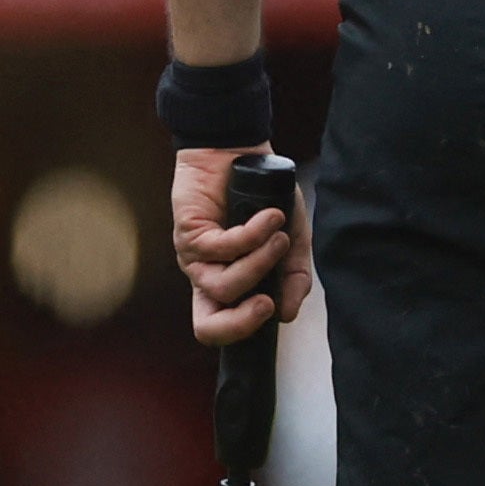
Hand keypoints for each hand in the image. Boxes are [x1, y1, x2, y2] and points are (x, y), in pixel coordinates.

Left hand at [172, 146, 308, 346]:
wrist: (240, 154)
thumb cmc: (263, 197)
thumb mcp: (291, 238)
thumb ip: (294, 274)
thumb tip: (288, 312)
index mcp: (228, 282)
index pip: (221, 326)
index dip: (244, 331)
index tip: (276, 309)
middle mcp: (207, 275)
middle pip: (206, 325)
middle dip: (238, 322)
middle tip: (266, 303)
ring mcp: (196, 257)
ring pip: (223, 285)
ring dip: (260, 262)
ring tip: (280, 236)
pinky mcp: (190, 233)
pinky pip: (223, 248)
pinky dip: (254, 234)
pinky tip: (270, 217)